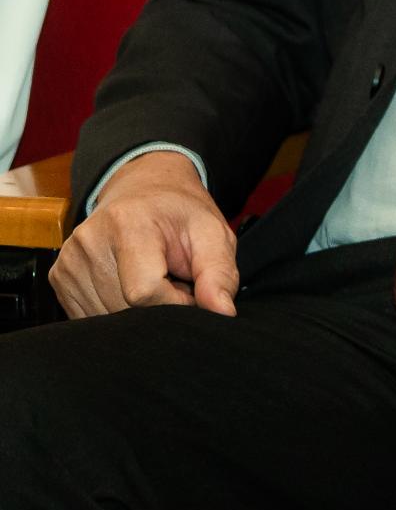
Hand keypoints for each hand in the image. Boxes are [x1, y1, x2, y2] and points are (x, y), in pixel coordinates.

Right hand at [50, 151, 238, 318]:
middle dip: (158, 307)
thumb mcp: (213, 233)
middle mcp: (89, 241)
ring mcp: (68, 261)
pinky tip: (129, 286)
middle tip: (174, 280)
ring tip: (154, 279)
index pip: (144, 293)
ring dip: (137, 311)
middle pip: (124, 309)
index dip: (176, 302)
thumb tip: (222, 313)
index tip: (191, 289)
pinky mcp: (59, 278)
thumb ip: (220, 273)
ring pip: (106, 318)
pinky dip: (116, 311)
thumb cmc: (180, 214)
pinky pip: (90, 316)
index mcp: (128, 223)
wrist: (143, 190)